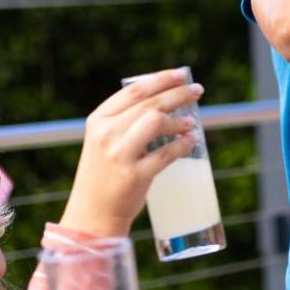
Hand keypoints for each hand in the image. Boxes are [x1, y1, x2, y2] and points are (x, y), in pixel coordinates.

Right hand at [60, 69, 205, 235]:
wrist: (92, 214)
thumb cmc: (104, 176)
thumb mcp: (104, 142)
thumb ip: (125, 123)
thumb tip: (165, 106)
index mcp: (98, 120)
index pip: (133, 91)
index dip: (160, 79)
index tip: (181, 74)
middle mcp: (106, 134)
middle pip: (149, 103)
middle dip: (178, 94)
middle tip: (197, 91)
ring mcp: (119, 154)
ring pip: (156, 121)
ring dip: (179, 120)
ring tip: (192, 122)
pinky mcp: (135, 175)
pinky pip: (166, 154)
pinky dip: (182, 145)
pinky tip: (191, 141)